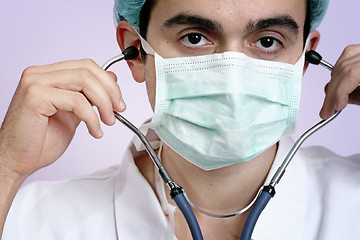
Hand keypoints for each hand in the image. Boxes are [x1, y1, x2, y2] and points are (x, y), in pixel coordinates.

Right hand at [0, 59, 124, 179]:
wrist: (18, 161)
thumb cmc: (42, 140)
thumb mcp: (74, 114)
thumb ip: (88, 96)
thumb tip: (111, 80)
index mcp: (48, 74)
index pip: (86, 66)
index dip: (108, 82)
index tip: (119, 101)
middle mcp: (39, 73)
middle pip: (88, 69)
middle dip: (110, 91)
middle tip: (119, 110)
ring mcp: (35, 82)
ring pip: (85, 81)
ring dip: (103, 103)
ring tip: (108, 122)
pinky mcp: (35, 96)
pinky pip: (76, 101)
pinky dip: (92, 118)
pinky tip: (95, 131)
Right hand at [320, 44, 359, 118]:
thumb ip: (358, 97)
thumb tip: (339, 101)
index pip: (350, 74)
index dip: (338, 93)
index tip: (333, 108)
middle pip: (343, 69)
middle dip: (332, 92)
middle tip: (327, 109)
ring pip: (342, 61)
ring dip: (333, 82)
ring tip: (332, 98)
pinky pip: (347, 54)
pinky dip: (338, 68)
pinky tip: (338, 81)